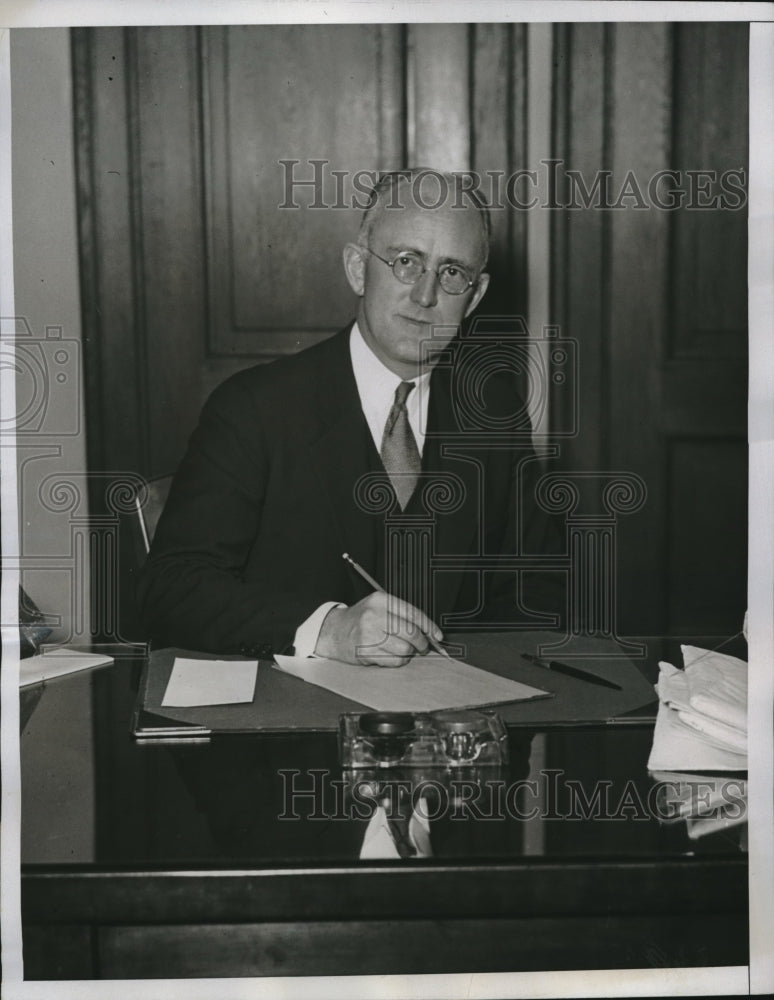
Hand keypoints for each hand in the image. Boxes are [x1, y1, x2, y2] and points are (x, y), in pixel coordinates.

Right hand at [314, 591, 443, 666]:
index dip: (429, 626)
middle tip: (422, 646)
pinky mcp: (365, 652)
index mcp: (380, 600)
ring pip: (404, 649)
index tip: (437, 636)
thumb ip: (402, 615)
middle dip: (422, 643)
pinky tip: (392, 655)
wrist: (334, 631)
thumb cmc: (361, 619)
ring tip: (403, 650)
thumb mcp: (379, 607)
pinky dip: (399, 661)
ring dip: (409, 653)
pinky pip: (394, 661)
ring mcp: (369, 635)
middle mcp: (374, 615)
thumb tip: (429, 632)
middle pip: (411, 632)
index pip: (412, 613)